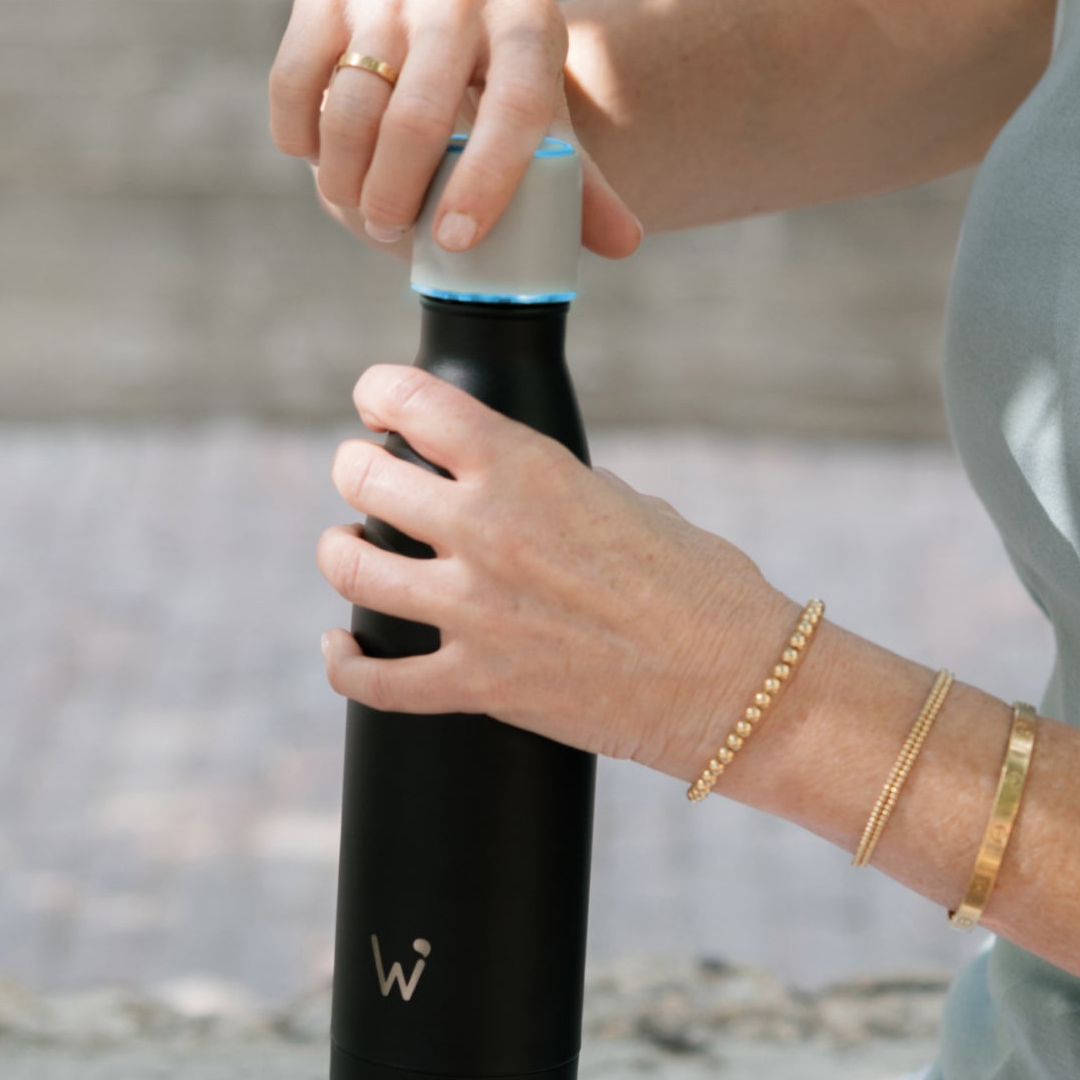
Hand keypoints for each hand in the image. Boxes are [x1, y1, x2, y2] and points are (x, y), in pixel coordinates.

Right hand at [269, 0, 641, 260]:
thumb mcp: (543, 89)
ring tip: (356, 209)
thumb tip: (624, 246)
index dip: (486, 181)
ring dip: (345, 178)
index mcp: (527, 25)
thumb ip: (577, 172)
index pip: (513, 109)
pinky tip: (318, 158)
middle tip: (393, 233)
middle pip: (418, 117)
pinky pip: (295, 83)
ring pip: (352, 106)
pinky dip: (300, 137)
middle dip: (397, 196)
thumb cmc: (496, 42)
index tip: (456, 240)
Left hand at [316, 364, 786, 773]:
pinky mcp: (479, 687)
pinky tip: (341, 646)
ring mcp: (477, 613)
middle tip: (363, 472)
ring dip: (340, 551)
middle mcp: (488, 532)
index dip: (379, 392)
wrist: (739, 683)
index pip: (415, 401)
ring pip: (352, 569)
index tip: (374, 401)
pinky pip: (375, 681)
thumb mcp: (628, 500)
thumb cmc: (704, 585)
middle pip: (365, 478)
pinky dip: (345, 663)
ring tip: (347, 546)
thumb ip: (554, 485)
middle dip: (356, 467)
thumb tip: (508, 485)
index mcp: (528, 469)